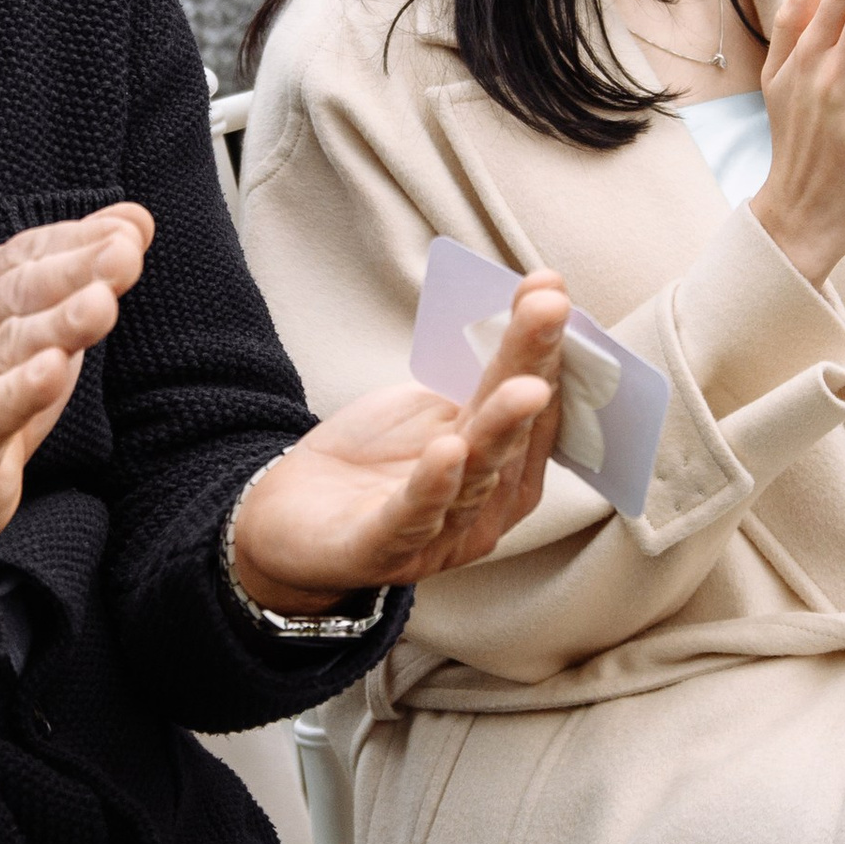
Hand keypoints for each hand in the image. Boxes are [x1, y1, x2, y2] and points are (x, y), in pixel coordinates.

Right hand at [0, 206, 151, 563]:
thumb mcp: (40, 324)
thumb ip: (82, 275)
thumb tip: (135, 222)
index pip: (30, 255)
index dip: (79, 240)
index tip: (131, 231)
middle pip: (22, 293)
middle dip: (76, 271)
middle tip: (124, 256)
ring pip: (9, 346)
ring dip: (57, 324)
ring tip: (101, 305)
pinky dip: (20, 390)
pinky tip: (52, 372)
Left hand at [230, 277, 569, 611]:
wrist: (293, 521)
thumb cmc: (372, 464)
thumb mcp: (430, 413)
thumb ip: (475, 385)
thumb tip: (516, 316)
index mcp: (503, 475)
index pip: (535, 412)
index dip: (546, 352)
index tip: (551, 291)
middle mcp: (484, 511)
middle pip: (513, 436)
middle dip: (533, 370)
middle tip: (551, 313)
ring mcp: (438, 538)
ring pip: (476, 478)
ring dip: (499, 428)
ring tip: (522, 386)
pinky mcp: (383, 552)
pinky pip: (412, 519)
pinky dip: (432, 486)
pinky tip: (447, 451)